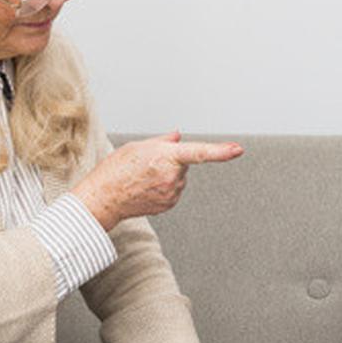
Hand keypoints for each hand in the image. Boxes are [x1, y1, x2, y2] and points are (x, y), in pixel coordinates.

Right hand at [76, 131, 242, 230]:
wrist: (103, 199)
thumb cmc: (115, 170)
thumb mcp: (138, 146)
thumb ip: (163, 142)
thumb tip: (178, 137)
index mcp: (165, 157)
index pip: (199, 152)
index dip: (221, 151)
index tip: (238, 149)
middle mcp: (172, 177)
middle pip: (183, 163)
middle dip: (170, 161)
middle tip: (146, 165)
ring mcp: (172, 193)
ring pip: (179, 178)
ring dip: (166, 175)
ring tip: (142, 178)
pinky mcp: (169, 205)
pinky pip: (173, 190)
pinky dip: (163, 187)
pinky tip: (145, 188)